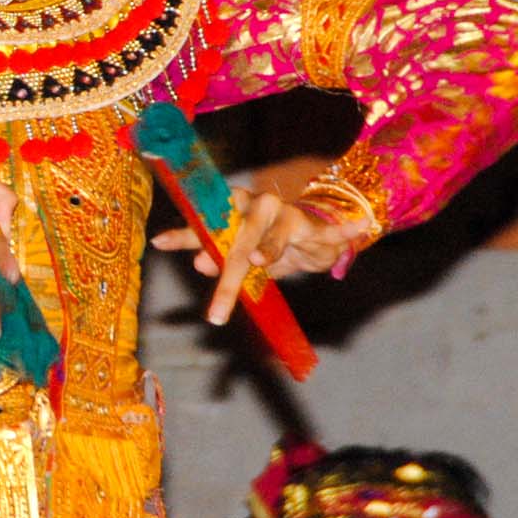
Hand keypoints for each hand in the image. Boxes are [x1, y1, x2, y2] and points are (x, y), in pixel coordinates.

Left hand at [152, 188, 370, 324]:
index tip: (160, 242)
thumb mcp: (239, 258)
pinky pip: (327, 232)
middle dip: (226, 274)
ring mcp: (286, 214)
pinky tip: (358, 226)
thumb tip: (200, 264)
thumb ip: (216, 258)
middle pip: (236, 238)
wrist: (308, 234)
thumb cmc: (266, 244)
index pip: (205, 223)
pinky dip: (341, 231)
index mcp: (232, 212)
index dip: (184, 234)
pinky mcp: (313, 227)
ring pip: (271, 235)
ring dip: (266, 248)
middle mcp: (256, 206)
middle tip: (217, 311)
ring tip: (258, 261)